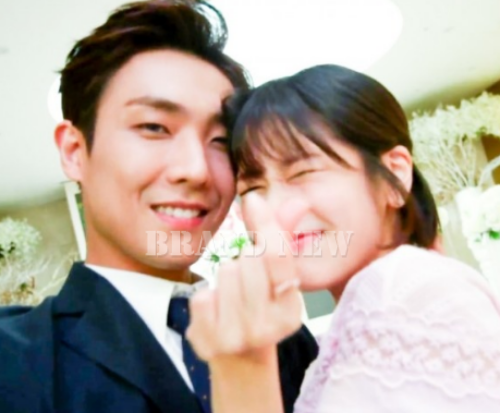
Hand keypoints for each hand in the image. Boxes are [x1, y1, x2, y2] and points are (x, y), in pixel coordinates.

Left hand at [186, 193, 306, 361]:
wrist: (240, 360)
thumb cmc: (261, 310)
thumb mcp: (278, 280)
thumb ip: (284, 239)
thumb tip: (298, 201)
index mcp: (291, 311)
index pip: (278, 256)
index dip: (266, 223)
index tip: (253, 199)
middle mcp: (267, 328)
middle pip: (248, 259)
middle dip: (246, 261)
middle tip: (249, 282)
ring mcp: (236, 337)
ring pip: (225, 271)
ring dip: (227, 277)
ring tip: (234, 298)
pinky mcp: (206, 341)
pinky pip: (202, 294)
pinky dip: (208, 297)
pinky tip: (217, 312)